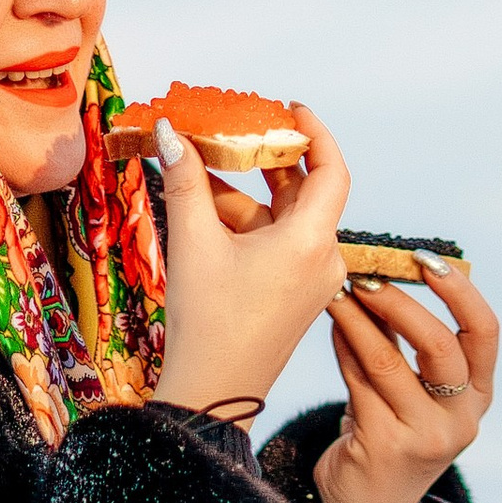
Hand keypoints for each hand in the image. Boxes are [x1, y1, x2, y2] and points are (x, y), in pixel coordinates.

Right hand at [152, 107, 350, 419]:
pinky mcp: (294, 296)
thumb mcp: (192, 244)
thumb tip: (169, 131)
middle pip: (306, 191)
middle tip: (237, 128)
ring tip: (205, 164)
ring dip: (249, 192)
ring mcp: (311, 281)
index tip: (289, 107)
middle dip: (270, 157)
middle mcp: (321, 260)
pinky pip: (279, 243)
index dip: (315, 132)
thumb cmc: (208, 325)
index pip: (332, 170)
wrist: (212, 395)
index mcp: (310, 243)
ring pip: (286, 218)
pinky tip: (207, 208)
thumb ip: (185, 181)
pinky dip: (249, 223)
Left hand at [314, 258, 498, 502]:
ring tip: (335, 289)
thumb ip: (405, 340)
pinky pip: (360, 382)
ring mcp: (426, 437)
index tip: (425, 258)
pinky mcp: (386, 447)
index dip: (459, 290)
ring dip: (358, 318)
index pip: (485, 332)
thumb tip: (379, 270)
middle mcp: (462, 418)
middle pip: (441, 346)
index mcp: (479, 396)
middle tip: (366, 273)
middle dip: (400, 301)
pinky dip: (343, 346)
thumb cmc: (389, 432)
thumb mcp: (413, 390)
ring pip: (390, 361)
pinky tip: (330, 325)